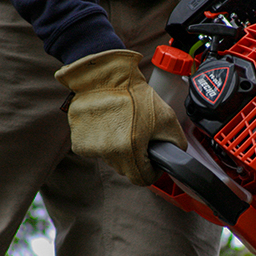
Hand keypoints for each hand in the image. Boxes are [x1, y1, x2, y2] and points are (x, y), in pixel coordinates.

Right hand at [55, 50, 186, 185]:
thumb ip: (175, 143)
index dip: (152, 171)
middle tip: (139, 135)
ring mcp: (92, 148)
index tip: (153, 159)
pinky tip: (109, 123)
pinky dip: (104, 141)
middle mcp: (108, 153)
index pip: (143, 179)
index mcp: (130, 150)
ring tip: (124, 125)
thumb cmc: (134, 94)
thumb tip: (174, 157)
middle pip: (127, 170)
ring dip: (119, 149)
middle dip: (136, 158)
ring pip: (112, 160)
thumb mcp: (167, 117)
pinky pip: (97, 150)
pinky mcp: (79, 142)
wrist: (105, 76)